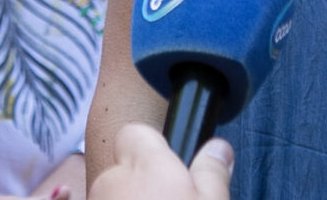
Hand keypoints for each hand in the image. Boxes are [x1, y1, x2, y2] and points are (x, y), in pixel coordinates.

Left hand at [89, 124, 231, 199]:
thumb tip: (218, 148)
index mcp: (144, 164)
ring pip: (108, 191)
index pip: (133, 133)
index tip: (169, 169)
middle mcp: (110, 179)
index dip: (151, 148)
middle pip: (120, 166)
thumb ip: (213, 171)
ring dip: (123, 198)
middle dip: (137, 180)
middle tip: (166, 199)